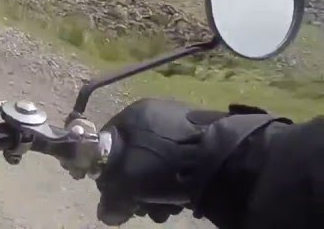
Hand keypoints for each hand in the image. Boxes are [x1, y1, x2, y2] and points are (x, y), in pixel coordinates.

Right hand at [94, 98, 224, 224]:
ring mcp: (181, 126)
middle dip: (137, 188)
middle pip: (134, 159)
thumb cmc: (165, 164)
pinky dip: (177, 182)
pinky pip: (179, 165)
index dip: (108, 175)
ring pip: (157, 165)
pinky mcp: (204, 140)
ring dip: (157, 190)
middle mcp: (155, 114)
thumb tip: (107, 214)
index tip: (118, 196)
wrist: (222, 159)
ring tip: (167, 208)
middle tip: (144, 207)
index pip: (107, 146)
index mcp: (132, 114)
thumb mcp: (129, 181)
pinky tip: (183, 198)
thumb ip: (112, 197)